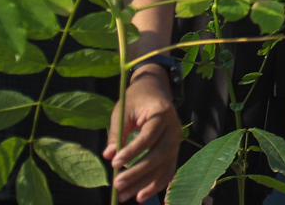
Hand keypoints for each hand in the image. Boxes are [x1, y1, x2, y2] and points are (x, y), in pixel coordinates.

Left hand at [106, 70, 180, 202]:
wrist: (155, 90)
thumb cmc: (136, 99)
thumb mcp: (123, 111)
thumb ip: (117, 133)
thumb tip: (108, 155)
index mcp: (161, 113)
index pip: (148, 137)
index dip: (132, 152)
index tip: (114, 163)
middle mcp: (174, 127)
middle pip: (159, 154)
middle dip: (138, 172)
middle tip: (117, 184)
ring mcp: (176, 139)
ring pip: (164, 165)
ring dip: (145, 183)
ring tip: (125, 196)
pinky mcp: (174, 149)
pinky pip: (168, 169)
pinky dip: (156, 184)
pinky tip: (141, 196)